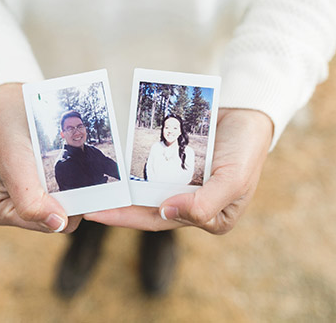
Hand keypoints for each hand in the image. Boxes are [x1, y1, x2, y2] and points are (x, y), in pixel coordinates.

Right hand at [0, 83, 80, 232]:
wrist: (13, 103)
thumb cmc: (8, 130)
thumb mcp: (15, 163)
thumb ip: (30, 200)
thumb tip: (57, 225)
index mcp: (0, 211)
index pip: (45, 225)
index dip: (65, 209)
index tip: (77, 185)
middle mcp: (15, 210)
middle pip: (57, 218)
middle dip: (70, 198)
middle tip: (80, 172)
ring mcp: (31, 196)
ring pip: (66, 204)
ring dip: (75, 187)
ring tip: (77, 166)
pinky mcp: (43, 183)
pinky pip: (67, 189)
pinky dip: (74, 178)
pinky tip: (75, 163)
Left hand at [85, 108, 272, 233]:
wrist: (250, 114)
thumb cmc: (247, 150)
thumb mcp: (234, 180)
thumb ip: (204, 204)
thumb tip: (166, 212)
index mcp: (209, 218)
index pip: (160, 222)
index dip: (128, 219)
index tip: (99, 213)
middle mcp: (194, 204)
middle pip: (148, 208)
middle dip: (117, 207)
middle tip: (85, 203)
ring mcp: (185, 183)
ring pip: (147, 188)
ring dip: (123, 188)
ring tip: (94, 186)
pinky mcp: (178, 164)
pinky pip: (153, 167)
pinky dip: (136, 167)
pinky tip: (115, 164)